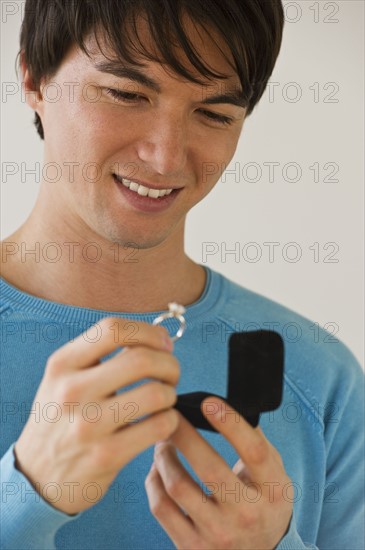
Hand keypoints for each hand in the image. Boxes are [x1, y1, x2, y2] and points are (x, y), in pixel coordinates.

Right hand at [14, 317, 179, 513]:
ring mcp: (89, 425)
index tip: (163, 343)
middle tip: (170, 374)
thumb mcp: (65, 379)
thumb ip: (101, 354)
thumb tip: (157, 336)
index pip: (113, 329)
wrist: (36, 478)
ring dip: (170, 394)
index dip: (148, 332)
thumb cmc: (61, 419)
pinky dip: (170, 420)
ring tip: (164, 400)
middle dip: (169, 364)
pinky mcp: (107, 455)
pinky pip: (160, 425)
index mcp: (62, 364)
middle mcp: (72, 391)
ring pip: (156, 393)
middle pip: (141, 359)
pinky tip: (160, 422)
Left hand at [145, 397, 292, 548]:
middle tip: (170, 415)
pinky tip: (158, 468)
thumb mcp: (274, 473)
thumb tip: (226, 406)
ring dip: (164, 456)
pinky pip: (161, 508)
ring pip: (178, 486)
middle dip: (183, 434)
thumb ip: (255, 441)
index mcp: (272, 490)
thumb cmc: (264, 502)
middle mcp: (247, 514)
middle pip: (209, 468)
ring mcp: (218, 534)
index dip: (231, 423)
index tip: (208, 402)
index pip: (254, 452)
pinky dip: (153, 481)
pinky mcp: (192, 547)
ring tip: (163, 441)